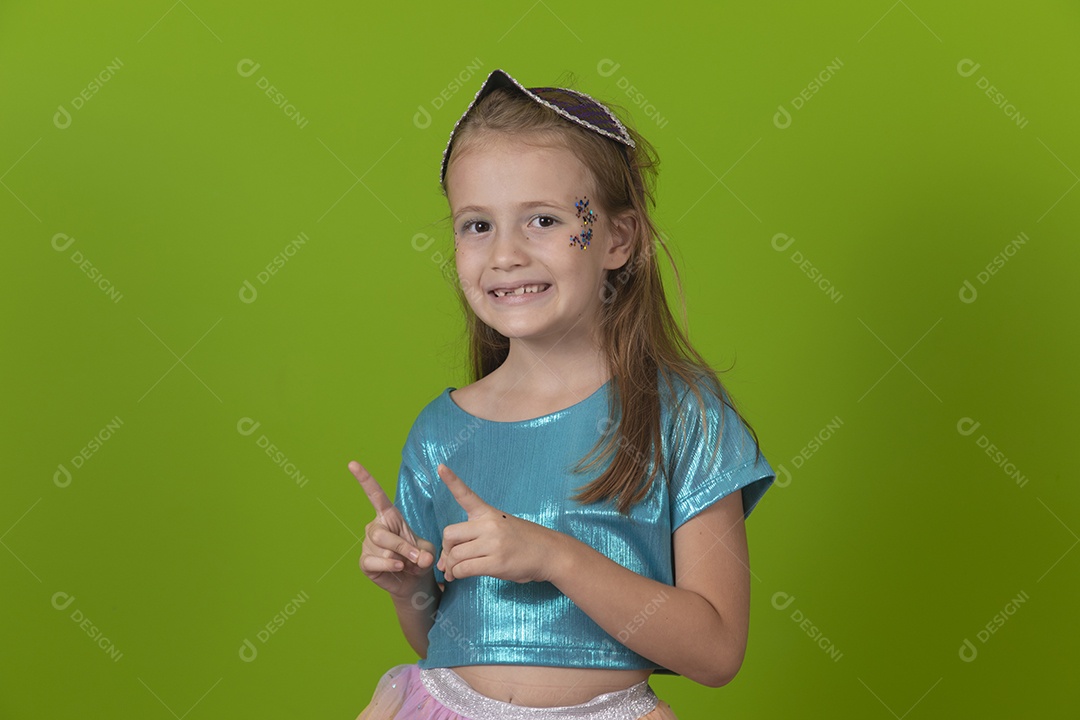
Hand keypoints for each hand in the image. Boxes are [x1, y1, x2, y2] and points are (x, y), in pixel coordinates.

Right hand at [349, 460, 435, 598]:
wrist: (413, 581)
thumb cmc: (419, 558)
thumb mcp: (427, 551)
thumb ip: (426, 552)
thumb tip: (420, 558)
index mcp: (389, 516)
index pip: (375, 495)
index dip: (364, 479)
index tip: (352, 463)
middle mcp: (375, 527)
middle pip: (382, 533)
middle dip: (402, 546)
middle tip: (417, 558)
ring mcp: (368, 545)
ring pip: (382, 550)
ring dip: (400, 559)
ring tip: (408, 564)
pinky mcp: (365, 562)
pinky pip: (374, 562)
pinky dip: (389, 566)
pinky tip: (398, 568)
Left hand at [436, 463, 563, 583]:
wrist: (550, 553)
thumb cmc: (524, 542)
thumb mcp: (502, 527)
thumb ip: (474, 539)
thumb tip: (444, 562)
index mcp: (488, 513)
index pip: (466, 495)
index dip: (452, 480)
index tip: (440, 467)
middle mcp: (489, 525)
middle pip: (450, 534)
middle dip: (446, 549)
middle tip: (450, 559)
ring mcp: (493, 544)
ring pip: (455, 555)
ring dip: (450, 566)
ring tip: (453, 572)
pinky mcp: (496, 563)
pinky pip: (464, 569)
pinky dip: (457, 574)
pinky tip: (459, 575)